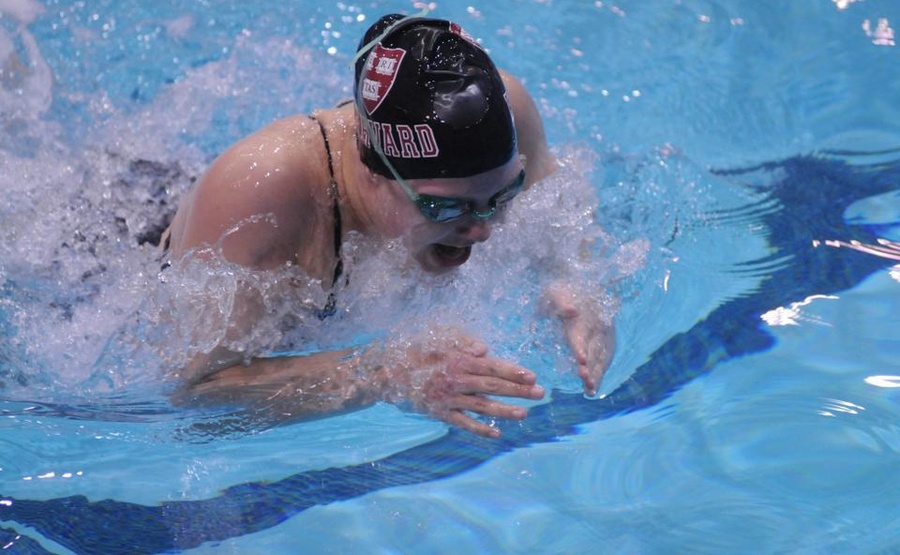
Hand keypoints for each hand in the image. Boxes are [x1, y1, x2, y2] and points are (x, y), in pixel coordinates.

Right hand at [374, 332, 545, 437]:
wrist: (384, 374)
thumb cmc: (413, 351)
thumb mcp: (436, 338)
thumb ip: (462, 341)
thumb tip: (485, 350)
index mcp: (457, 360)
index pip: (491, 366)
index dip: (512, 371)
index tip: (531, 375)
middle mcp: (456, 380)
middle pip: (492, 386)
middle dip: (518, 390)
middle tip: (539, 393)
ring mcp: (448, 399)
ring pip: (482, 406)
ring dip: (505, 411)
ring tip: (524, 414)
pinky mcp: (439, 413)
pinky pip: (463, 423)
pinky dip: (480, 430)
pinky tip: (497, 435)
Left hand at [542, 281, 614, 395]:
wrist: (574, 281)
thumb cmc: (558, 290)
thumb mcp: (554, 292)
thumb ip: (561, 302)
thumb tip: (572, 311)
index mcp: (582, 315)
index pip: (581, 333)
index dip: (581, 347)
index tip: (581, 360)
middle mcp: (596, 326)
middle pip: (594, 348)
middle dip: (591, 366)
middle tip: (586, 382)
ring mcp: (602, 333)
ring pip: (601, 356)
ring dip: (597, 373)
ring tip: (590, 390)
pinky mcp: (604, 340)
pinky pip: (603, 358)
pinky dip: (599, 373)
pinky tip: (592, 388)